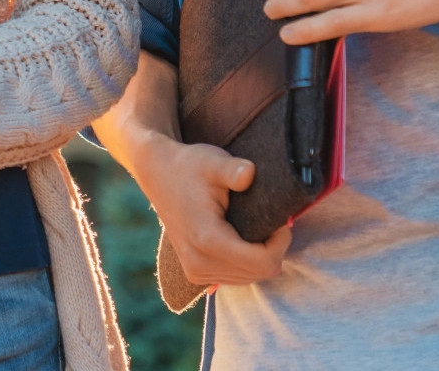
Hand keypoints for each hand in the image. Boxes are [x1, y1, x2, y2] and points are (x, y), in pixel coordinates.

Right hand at [133, 132, 291, 287]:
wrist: (158, 175)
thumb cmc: (189, 167)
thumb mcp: (212, 161)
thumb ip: (233, 170)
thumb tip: (250, 174)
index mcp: (207, 239)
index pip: (263, 262)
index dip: (280, 242)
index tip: (280, 219)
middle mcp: (200, 263)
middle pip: (260, 273)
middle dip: (273, 249)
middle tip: (269, 220)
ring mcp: (196, 271)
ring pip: (250, 278)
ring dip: (260, 256)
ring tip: (255, 228)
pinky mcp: (196, 273)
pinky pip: (236, 277)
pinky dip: (247, 262)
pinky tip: (242, 239)